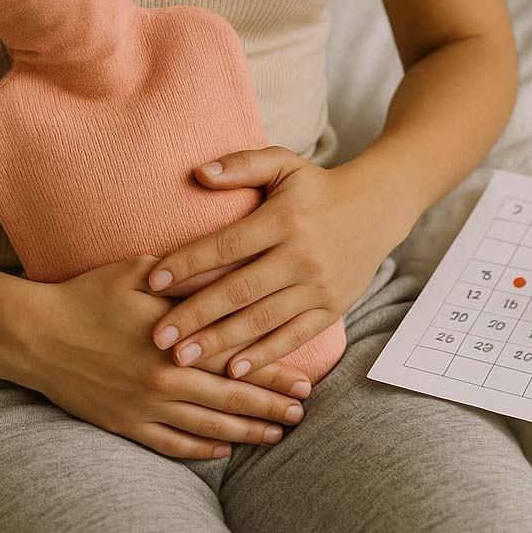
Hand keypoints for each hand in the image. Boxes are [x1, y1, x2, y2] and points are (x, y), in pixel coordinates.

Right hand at [0, 255, 308, 460]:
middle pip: (229, 398)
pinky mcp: (124, 423)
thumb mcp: (137, 272)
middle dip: (270, 407)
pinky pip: (171, 444)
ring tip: (275, 435)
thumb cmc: (87, 295)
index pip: (235, 359)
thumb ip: (183, 277)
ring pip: (207, 428)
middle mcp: (164, 378)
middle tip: (302, 412)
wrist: (35, 334)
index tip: (303, 378)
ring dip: (245, 433)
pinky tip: (222, 451)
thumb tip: (224, 269)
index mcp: (173, 339)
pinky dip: (200, 451)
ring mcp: (144, 406)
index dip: (272, 371)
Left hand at [141, 146, 391, 379]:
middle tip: (156, 336)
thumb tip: (198, 173)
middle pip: (239, 290)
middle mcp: (300, 255)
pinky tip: (234, 368)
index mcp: (283, 219)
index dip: (188, 263)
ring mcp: (318, 286)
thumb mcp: (283, 164)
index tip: (153, 280)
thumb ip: (241, 165)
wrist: (378, 209)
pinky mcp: (331, 309)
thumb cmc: (317, 186)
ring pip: (262, 320)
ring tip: (182, 358)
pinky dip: (265, 355)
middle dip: (195, 315)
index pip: (227, 245)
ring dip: (220, 341)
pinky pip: (294, 336)